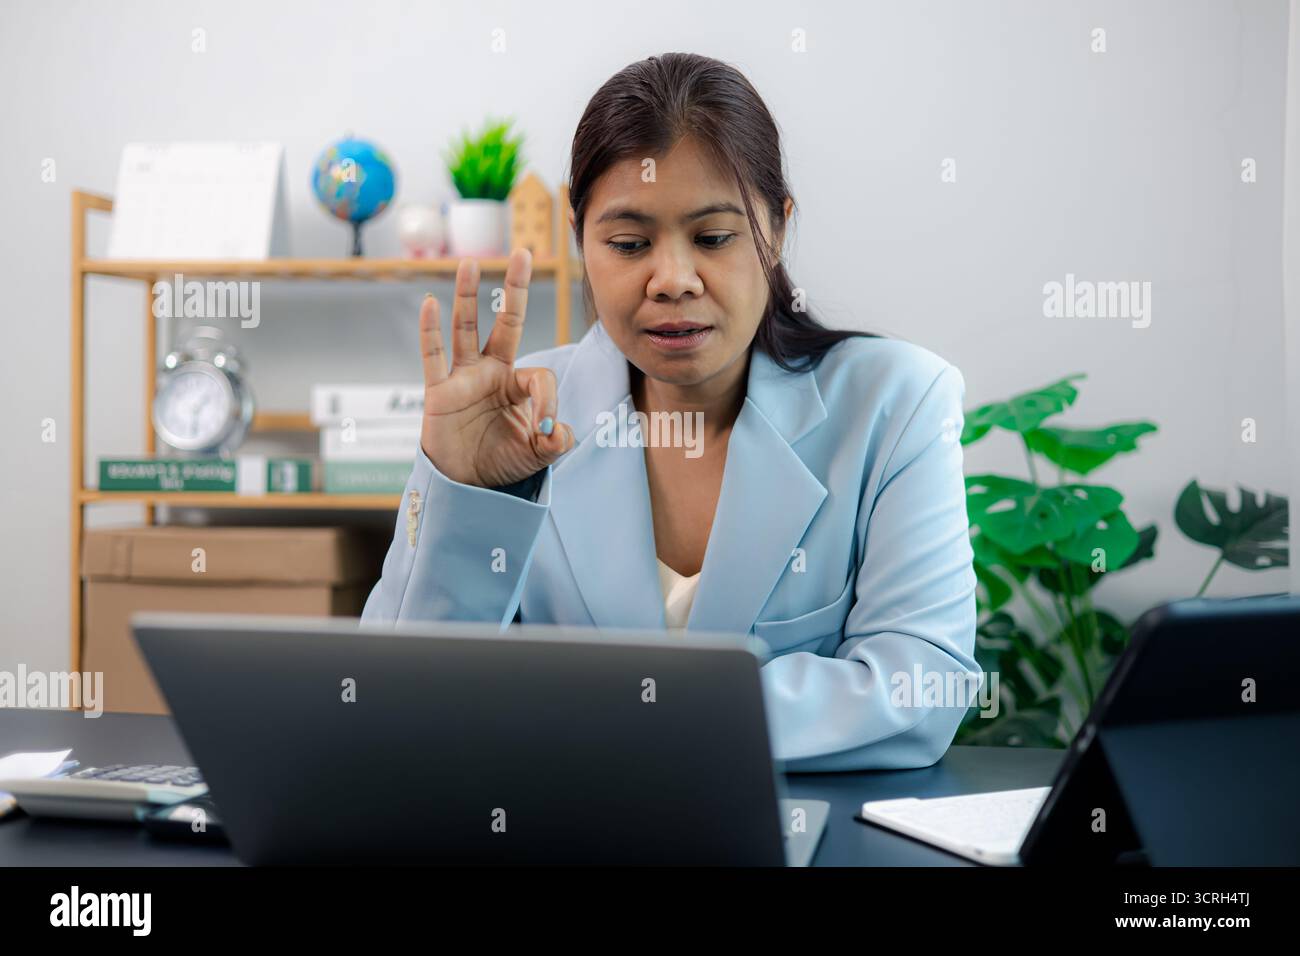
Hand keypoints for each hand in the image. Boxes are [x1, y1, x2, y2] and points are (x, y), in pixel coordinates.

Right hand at [419, 248, 573, 487]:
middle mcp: (492, 373)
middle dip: (515, 290)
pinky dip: (430, 331)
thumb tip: (559, 430)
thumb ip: (556, 442)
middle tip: (523, 252)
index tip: (546, 431)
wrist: (467, 486)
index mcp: (518, 385)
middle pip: (506, 323)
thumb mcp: (538, 455)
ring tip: (471, 262)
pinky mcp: (439, 391)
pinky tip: (430, 303)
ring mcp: (464, 378)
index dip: (548, 401)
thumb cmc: (502, 464)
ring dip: (467, 296)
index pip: (539, 376)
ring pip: (466, 329)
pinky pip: (433, 356)